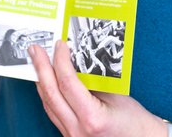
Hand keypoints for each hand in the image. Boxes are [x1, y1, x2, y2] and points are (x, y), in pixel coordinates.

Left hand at [30, 40, 165, 136]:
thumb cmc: (137, 123)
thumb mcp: (117, 95)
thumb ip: (93, 80)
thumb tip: (74, 60)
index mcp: (92, 119)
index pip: (67, 84)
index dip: (61, 61)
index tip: (59, 45)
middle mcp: (77, 130)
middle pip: (51, 94)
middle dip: (41, 68)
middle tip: (35, 50)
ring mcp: (71, 136)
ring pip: (48, 104)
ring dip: (41, 80)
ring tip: (37, 62)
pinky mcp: (69, 136)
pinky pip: (53, 112)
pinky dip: (48, 94)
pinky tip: (46, 81)